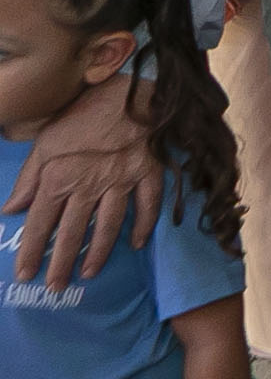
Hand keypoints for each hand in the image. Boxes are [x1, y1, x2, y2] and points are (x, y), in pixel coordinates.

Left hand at [1, 70, 159, 289]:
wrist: (131, 91)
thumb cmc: (83, 114)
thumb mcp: (45, 142)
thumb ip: (28, 178)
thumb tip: (10, 209)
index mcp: (60, 178)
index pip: (40, 223)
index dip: (31, 250)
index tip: (24, 274)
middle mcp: (90, 186)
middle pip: (73, 232)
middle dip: (61, 262)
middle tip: (55, 287)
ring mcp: (122, 182)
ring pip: (108, 225)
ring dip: (98, 252)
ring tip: (88, 274)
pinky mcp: (149, 174)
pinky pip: (147, 205)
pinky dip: (143, 226)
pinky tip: (136, 244)